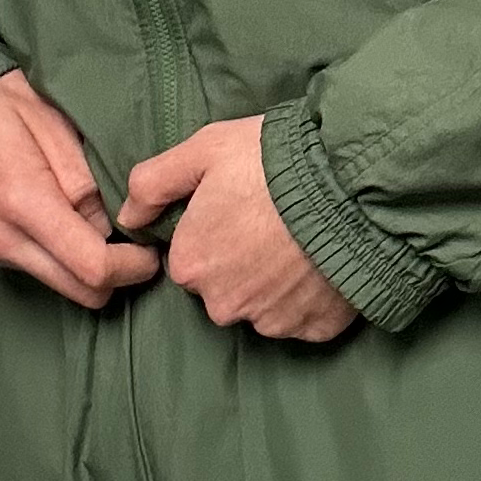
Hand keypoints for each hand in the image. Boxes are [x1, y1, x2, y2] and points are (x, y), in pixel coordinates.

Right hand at [0, 69, 160, 310]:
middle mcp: (1, 238)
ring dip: (85, 267)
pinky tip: (62, 223)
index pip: (92, 266)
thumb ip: (83, 178)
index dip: (132, 267)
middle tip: (134, 246)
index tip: (150, 253)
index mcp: (22, 202)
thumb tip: (109, 222)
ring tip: (96, 226)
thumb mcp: (50, 121)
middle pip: (80, 291)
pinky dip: (57, 257)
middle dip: (116, 276)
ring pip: (58, 284)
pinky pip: (33, 269)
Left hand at [115, 114, 360, 342]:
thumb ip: (152, 184)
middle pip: (224, 285)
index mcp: (191, 264)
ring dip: (275, 280)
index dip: (212, 230)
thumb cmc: (272, 163)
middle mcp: (224, 304)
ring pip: (263, 303)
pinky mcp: (315, 329)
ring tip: (300, 239)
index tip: (238, 207)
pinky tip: (321, 262)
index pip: (189, 257)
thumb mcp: (203, 151)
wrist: (353, 185)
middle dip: (241, 260)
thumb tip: (127, 216)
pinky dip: (309, 296)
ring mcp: (272, 322)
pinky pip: (303, 316)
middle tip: (272, 221)